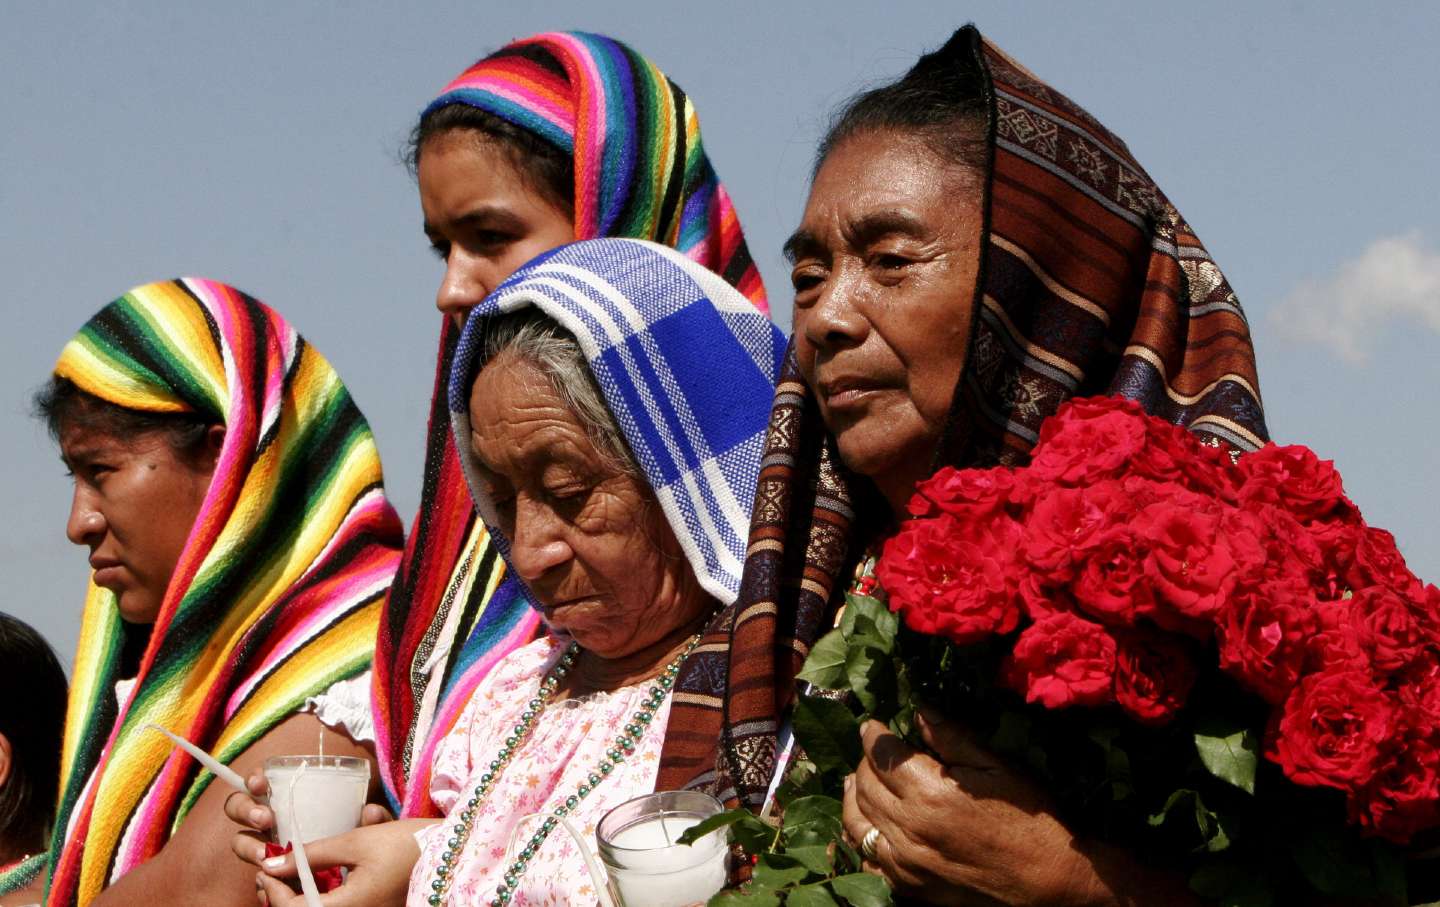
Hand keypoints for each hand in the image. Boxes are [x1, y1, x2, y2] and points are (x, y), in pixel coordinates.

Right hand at [228, 767, 394, 867]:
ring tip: (264, 854)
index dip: (253, 780)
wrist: (362, 872)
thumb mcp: (366, 827)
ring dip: (247, 845)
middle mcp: (269, 821)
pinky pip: (256, 875)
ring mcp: (266, 847)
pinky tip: (266, 879)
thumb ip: (371, 821)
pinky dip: (259, 877)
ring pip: (242, 842)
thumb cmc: (357, 837)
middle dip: (245, 811)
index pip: (260, 784)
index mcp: (285, 799)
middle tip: (266, 820)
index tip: (262, 784)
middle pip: (240, 810)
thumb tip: (372, 813)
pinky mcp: (269, 874)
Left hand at [250, 819, 431, 906]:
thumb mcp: (357, 842)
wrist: (451, 855)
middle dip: (280, 899)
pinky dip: (319, 900)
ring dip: (298, 900)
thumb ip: (312, 855)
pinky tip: (317, 883)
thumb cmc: (406, 845)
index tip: (263, 869)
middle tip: (269, 874)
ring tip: (288, 877)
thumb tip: (271, 863)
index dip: (273, 892)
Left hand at [840, 710, 1193, 906]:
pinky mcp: (908, 885)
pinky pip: (867, 858)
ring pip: (857, 821)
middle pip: (865, 783)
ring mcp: (904, 861)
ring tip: (857, 780)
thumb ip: (952, 738)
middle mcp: (908, 828)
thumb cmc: (1030, 820)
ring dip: (854, 795)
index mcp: (929, 793)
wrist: (1047, 882)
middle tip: (873, 750)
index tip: (872, 724)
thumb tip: (919, 709)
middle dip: (865, 760)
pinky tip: (866, 823)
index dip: (873, 733)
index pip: (882, 753)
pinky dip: (860, 836)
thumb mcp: (997, 768)